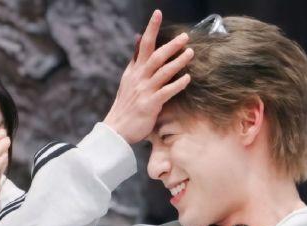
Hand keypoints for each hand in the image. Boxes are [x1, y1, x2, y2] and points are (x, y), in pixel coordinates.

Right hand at [103, 9, 192, 144]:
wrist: (116, 130)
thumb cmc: (125, 106)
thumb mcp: (127, 80)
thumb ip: (136, 61)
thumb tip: (139, 39)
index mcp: (134, 71)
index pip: (143, 45)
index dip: (151, 29)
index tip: (158, 13)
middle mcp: (139, 78)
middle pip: (156, 56)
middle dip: (171, 45)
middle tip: (185, 37)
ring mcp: (144, 91)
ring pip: (163, 72)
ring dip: (178, 62)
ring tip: (190, 53)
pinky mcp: (150, 104)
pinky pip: (166, 92)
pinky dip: (177, 85)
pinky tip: (187, 79)